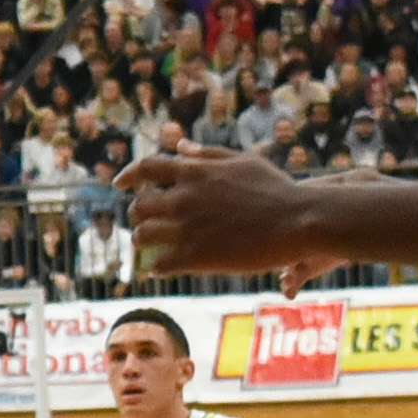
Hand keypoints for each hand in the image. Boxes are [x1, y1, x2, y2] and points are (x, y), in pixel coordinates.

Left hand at [128, 139, 337, 280]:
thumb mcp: (243, 161)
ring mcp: (187, 227)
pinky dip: (155, 267)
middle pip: (139, 206)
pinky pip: (159, 264)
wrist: (299, 221)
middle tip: (145, 222)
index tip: (119, 184)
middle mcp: (183, 198)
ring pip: (143, 236)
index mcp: (194, 172)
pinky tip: (158, 270)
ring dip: (143, 240)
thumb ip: (208, 154)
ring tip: (151, 245)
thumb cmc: (278, 189)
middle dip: (140, 214)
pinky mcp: (195, 256)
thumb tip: (180, 146)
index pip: (146, 168)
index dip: (129, 176)